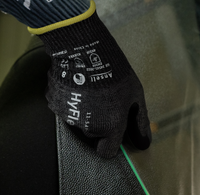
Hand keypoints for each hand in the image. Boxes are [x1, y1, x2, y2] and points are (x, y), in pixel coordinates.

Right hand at [29, 1, 151, 158]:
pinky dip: (69, 99)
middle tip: (104, 98)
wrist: (83, 48)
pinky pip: (64, 107)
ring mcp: (69, 115)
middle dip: (98, 121)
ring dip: (83, 109)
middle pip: (93, 134)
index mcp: (110, 126)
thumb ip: (140, 121)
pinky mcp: (55, 103)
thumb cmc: (113, 70)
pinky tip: (77, 83)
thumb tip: (144, 142)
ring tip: (90, 87)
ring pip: (78, 120)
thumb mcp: (135, 94)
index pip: (106, 151)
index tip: (112, 130)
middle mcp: (88, 126)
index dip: (110, 142)